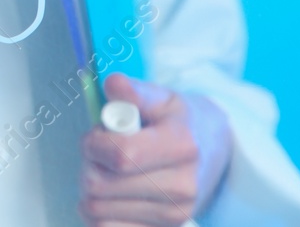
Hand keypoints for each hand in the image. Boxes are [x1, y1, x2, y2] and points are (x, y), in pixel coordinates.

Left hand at [78, 74, 233, 226]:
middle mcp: (181, 186)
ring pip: (96, 209)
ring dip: (89, 189)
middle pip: (101, 184)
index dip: (94, 144)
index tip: (97, 135)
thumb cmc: (178, 122)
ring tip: (108, 171)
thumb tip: (114, 85)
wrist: (211, 151)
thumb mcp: (160, 98)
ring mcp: (173, 215)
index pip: (121, 155)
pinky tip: (109, 195)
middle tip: (101, 152)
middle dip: (88, 163)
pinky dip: (97, 213)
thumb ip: (133, 91)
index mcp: (181, 145)